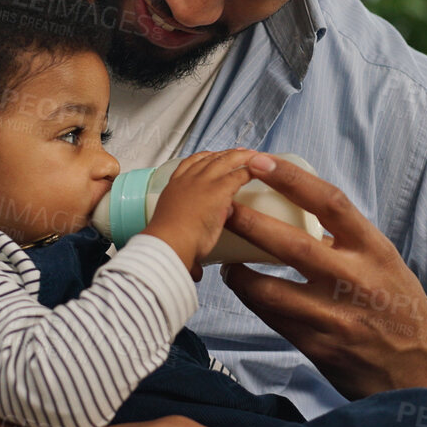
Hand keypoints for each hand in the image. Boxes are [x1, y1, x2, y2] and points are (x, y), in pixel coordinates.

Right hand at [143, 149, 260, 276]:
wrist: (168, 244)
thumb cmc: (167, 247)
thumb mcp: (176, 242)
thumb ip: (190, 255)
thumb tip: (196, 273)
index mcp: (174, 189)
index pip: (188, 165)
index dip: (202, 159)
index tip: (212, 158)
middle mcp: (188, 180)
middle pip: (209, 158)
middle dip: (225, 154)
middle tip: (239, 153)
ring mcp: (204, 182)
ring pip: (225, 160)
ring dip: (240, 156)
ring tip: (253, 155)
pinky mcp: (220, 189)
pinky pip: (240, 173)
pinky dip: (251, 168)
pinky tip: (259, 169)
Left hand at [220, 154, 426, 398]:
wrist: (423, 362)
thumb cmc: (397, 302)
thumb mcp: (381, 261)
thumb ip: (344, 239)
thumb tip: (296, 211)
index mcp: (373, 249)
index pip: (330, 202)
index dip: (291, 179)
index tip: (260, 162)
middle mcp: (356, 280)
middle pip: (293, 245)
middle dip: (252, 224)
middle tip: (223, 208)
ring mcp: (336, 316)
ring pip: (272, 291)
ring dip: (240, 274)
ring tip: (227, 261)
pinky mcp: (320, 348)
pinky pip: (275, 320)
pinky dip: (254, 302)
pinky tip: (243, 291)